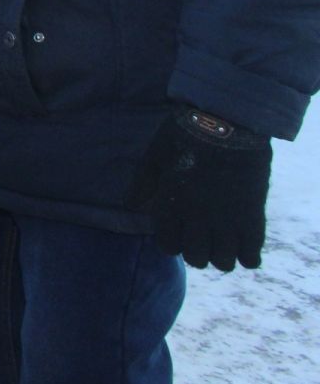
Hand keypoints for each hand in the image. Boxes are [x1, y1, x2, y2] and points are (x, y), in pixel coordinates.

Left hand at [125, 105, 271, 270]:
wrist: (227, 122)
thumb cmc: (185, 134)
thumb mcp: (155, 156)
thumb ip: (142, 184)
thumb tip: (130, 207)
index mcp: (172, 204)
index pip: (168, 245)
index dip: (172, 242)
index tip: (179, 231)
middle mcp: (198, 218)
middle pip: (196, 258)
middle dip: (196, 251)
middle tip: (201, 237)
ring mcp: (228, 220)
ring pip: (223, 262)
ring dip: (221, 255)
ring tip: (223, 240)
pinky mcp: (253, 217)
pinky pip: (251, 256)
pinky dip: (247, 256)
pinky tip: (243, 242)